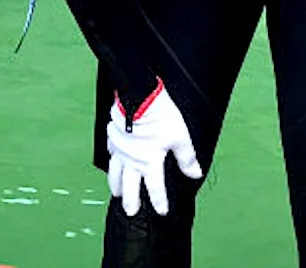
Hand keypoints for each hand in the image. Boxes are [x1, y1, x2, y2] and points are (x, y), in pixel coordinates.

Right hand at [107, 85, 203, 215]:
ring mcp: (120, 150)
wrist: (139, 95)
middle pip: (130, 187)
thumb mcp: (181, 138)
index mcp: (150, 164)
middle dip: (131, 202)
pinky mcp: (112, 137)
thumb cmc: (160, 115)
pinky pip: (110, 154)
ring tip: (117, 192)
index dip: (159, 203)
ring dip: (116, 185)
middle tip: (130, 211)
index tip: (162, 211)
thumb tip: (194, 173)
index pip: (155, 190)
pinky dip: (111, 162)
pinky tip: (112, 162)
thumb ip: (187, 159)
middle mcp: (133, 161)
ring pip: (115, 173)